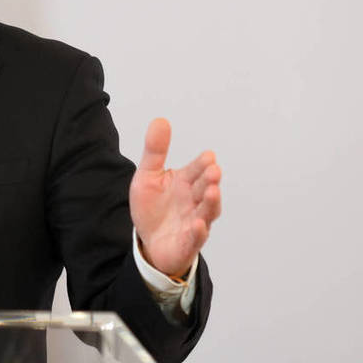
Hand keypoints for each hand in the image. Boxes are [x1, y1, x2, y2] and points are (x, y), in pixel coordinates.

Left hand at [129, 118, 221, 277]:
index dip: (202, 164)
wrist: (149, 240)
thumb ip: (155, 151)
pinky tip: (199, 224)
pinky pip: (195, 238)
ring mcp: (194, 222)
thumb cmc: (153, 207)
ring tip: (212, 191)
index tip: (208, 156)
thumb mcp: (148, 176)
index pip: (197, 170)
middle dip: (209, 180)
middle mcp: (194, 201)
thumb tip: (161, 120)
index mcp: (186, 182)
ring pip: (207, 212)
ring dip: (211, 202)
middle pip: (204, 188)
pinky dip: (198, 232)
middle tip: (214, 170)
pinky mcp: (188, 242)